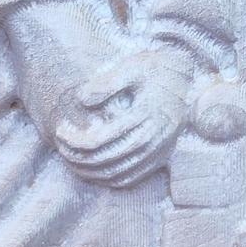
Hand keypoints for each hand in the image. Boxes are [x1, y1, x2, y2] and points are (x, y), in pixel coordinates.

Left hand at [52, 46, 191, 186]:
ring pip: (117, 174)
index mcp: (146, 115)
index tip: (59, 131)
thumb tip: (81, 99)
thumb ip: (106, 83)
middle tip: (60, 147)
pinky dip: (109, 179)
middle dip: (77, 157)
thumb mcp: (132, 67)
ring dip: (89, 172)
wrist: (186, 77)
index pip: (101, 140)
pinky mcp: (161, 158)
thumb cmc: (155, 69)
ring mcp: (160, 151)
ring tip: (71, 160)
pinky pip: (132, 178)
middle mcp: (155, 137)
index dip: (75, 140)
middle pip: (106, 160)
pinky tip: (94, 170)